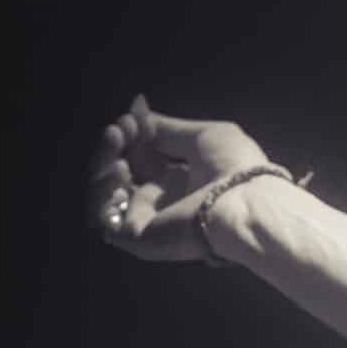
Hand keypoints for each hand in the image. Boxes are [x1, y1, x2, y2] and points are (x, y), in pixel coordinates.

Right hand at [88, 93, 271, 262]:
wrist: (243, 203)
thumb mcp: (203, 135)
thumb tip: (138, 109)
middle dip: (116, 144)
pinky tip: (119, 167)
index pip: (145, 157)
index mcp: (183, 181)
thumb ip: (168, 128)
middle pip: (123, 172)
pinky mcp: (136, 238)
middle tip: (122, 126)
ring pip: (107, 193)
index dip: (134, 134)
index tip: (134, 115)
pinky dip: (103, 190)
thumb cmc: (234, 168)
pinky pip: (104, 217)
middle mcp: (164, 202)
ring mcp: (148, 221)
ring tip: (116, 137)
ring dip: (104, 161)